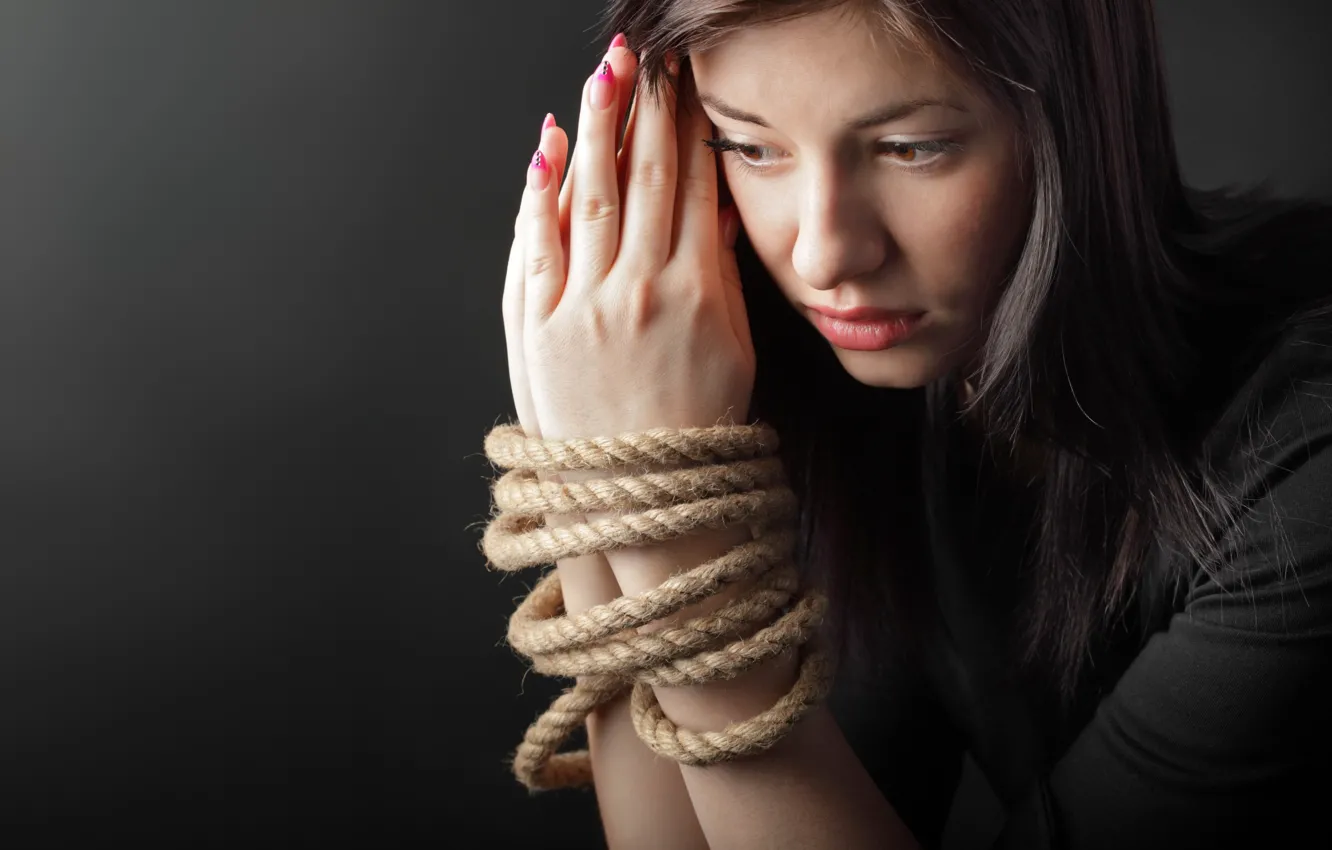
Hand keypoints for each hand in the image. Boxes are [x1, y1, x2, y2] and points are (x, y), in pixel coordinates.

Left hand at [511, 47, 750, 445]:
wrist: (641, 492)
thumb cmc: (698, 422)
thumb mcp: (734, 346)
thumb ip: (722, 273)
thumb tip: (717, 207)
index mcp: (697, 293)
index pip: (693, 188)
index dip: (690, 128)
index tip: (689, 85)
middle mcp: (639, 290)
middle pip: (644, 179)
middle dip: (645, 110)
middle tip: (647, 56)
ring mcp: (582, 307)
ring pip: (591, 199)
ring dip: (596, 130)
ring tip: (604, 75)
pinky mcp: (537, 327)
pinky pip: (536, 247)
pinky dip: (539, 194)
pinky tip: (547, 148)